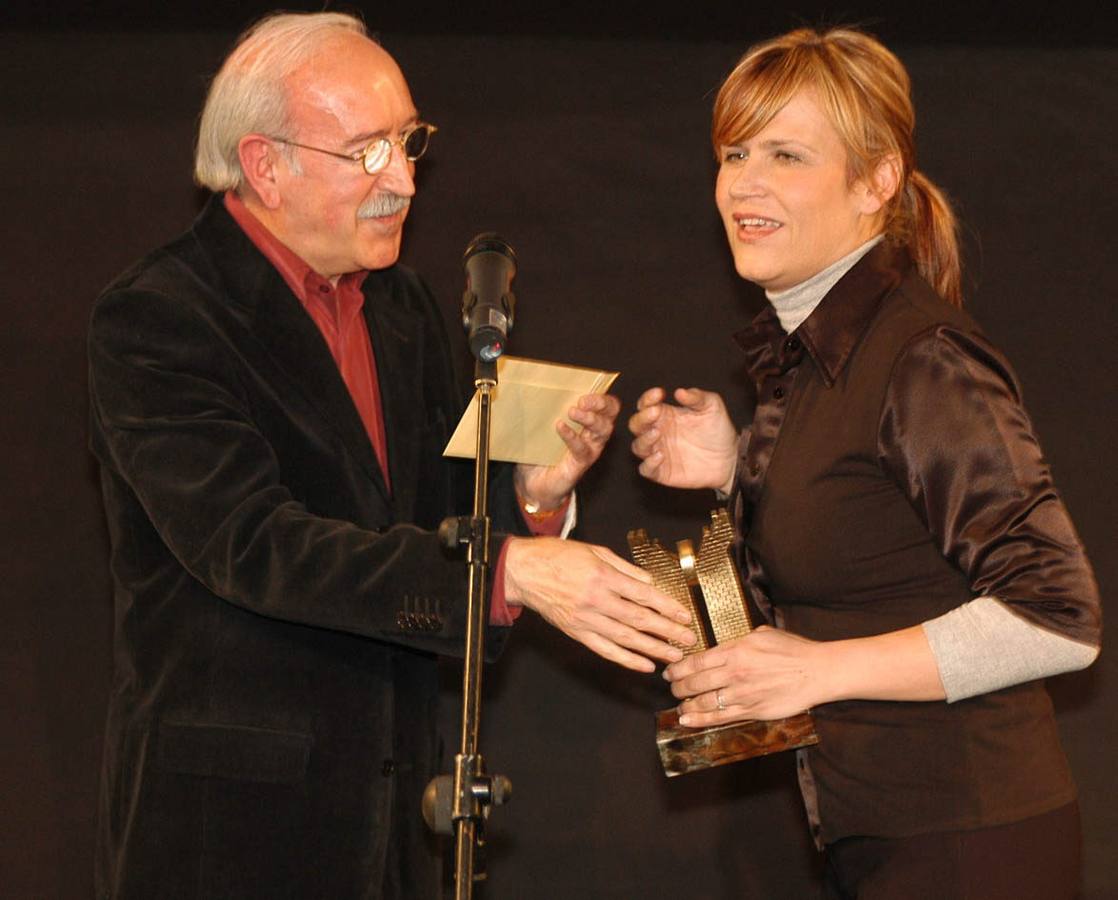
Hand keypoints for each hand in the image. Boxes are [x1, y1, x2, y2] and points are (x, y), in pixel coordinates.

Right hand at [503, 536, 695, 671]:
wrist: (524, 571)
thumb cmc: (558, 556)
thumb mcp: (595, 551)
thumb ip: (625, 568)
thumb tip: (650, 582)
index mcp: (603, 576)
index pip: (644, 595)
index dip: (668, 606)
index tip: (685, 615)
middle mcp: (596, 600)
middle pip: (639, 619)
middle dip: (667, 631)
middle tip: (689, 639)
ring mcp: (586, 619)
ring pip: (625, 638)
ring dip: (653, 649)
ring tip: (673, 655)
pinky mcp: (576, 632)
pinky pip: (605, 649)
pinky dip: (625, 659)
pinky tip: (643, 665)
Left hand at [515, 393, 620, 509]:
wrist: (533, 482)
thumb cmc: (540, 450)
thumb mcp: (542, 426)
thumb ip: (543, 409)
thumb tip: (527, 388)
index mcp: (588, 421)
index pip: (607, 405)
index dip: (601, 397)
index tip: (584, 392)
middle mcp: (594, 434)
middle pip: (610, 415)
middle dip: (599, 404)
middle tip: (581, 402)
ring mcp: (590, 449)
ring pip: (603, 431)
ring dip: (590, 419)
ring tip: (572, 412)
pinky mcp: (581, 464)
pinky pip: (582, 449)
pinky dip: (572, 436)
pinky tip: (560, 427)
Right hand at [628, 387, 737, 492]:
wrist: (730, 458)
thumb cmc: (718, 430)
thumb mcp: (711, 407)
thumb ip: (697, 397)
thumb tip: (679, 391)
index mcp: (665, 415)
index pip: (646, 404)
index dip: (648, 398)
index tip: (659, 393)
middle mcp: (658, 432)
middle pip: (636, 424)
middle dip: (642, 417)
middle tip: (655, 412)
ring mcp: (658, 452)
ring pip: (638, 446)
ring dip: (644, 439)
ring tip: (656, 433)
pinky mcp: (662, 472)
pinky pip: (645, 469)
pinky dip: (648, 463)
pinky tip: (660, 456)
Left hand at [663, 626, 821, 723]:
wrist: (817, 671)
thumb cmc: (793, 649)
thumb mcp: (762, 634)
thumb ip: (738, 640)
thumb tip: (722, 645)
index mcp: (736, 650)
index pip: (697, 660)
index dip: (678, 667)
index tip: (669, 670)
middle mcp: (735, 672)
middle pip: (696, 682)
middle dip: (678, 686)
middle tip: (671, 687)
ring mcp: (743, 694)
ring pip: (705, 701)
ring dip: (686, 703)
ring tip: (679, 704)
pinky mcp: (752, 711)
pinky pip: (720, 717)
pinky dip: (700, 719)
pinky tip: (687, 720)